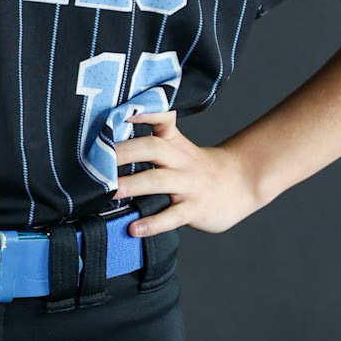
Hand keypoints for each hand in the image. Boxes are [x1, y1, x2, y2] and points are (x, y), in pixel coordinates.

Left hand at [108, 109, 260, 238]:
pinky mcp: (194, 209)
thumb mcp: (180, 148)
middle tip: (100, 158)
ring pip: (159, 181)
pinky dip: (153, 223)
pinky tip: (135, 228)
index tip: (123, 112)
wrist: (240, 185)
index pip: (163, 120)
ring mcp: (189, 185)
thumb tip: (108, 145)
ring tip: (110, 191)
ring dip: (133, 185)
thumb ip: (151, 141)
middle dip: (126, 151)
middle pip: (154, 148)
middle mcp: (181, 161)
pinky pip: (172, 216)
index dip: (145, 113)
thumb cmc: (198, 168)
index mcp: (175, 143)